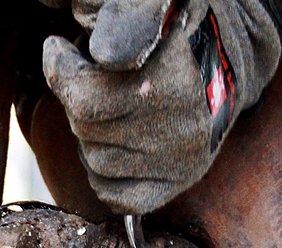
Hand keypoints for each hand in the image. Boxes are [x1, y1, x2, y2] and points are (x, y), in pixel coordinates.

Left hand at [44, 1, 281, 213]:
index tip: (56, 50)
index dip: (61, 67)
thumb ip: (114, 16)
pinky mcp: (179, 179)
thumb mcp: (152, 7)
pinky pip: (115, 194)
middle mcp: (176, 115)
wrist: (225, 67)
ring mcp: (178, 153)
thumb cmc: (176, 33)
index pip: (86, 93)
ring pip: (94, 159)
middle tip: (89, 79)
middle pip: (84, 121)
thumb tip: (78, 54)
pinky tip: (116, 147)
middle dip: (77, 97)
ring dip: (91, 136)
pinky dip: (105, 176)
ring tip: (111, 112)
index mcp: (167, 68)